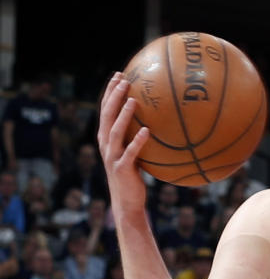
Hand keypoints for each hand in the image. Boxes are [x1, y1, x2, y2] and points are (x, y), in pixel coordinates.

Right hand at [97, 74, 149, 215]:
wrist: (127, 203)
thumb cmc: (133, 178)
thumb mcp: (133, 154)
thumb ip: (136, 138)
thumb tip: (155, 122)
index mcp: (107, 139)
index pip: (105, 110)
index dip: (110, 92)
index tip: (118, 75)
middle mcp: (106, 145)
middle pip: (107, 115)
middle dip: (113, 96)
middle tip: (124, 79)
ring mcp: (112, 157)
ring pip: (115, 131)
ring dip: (123, 115)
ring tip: (133, 100)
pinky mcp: (122, 169)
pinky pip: (130, 153)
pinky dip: (137, 141)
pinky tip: (147, 131)